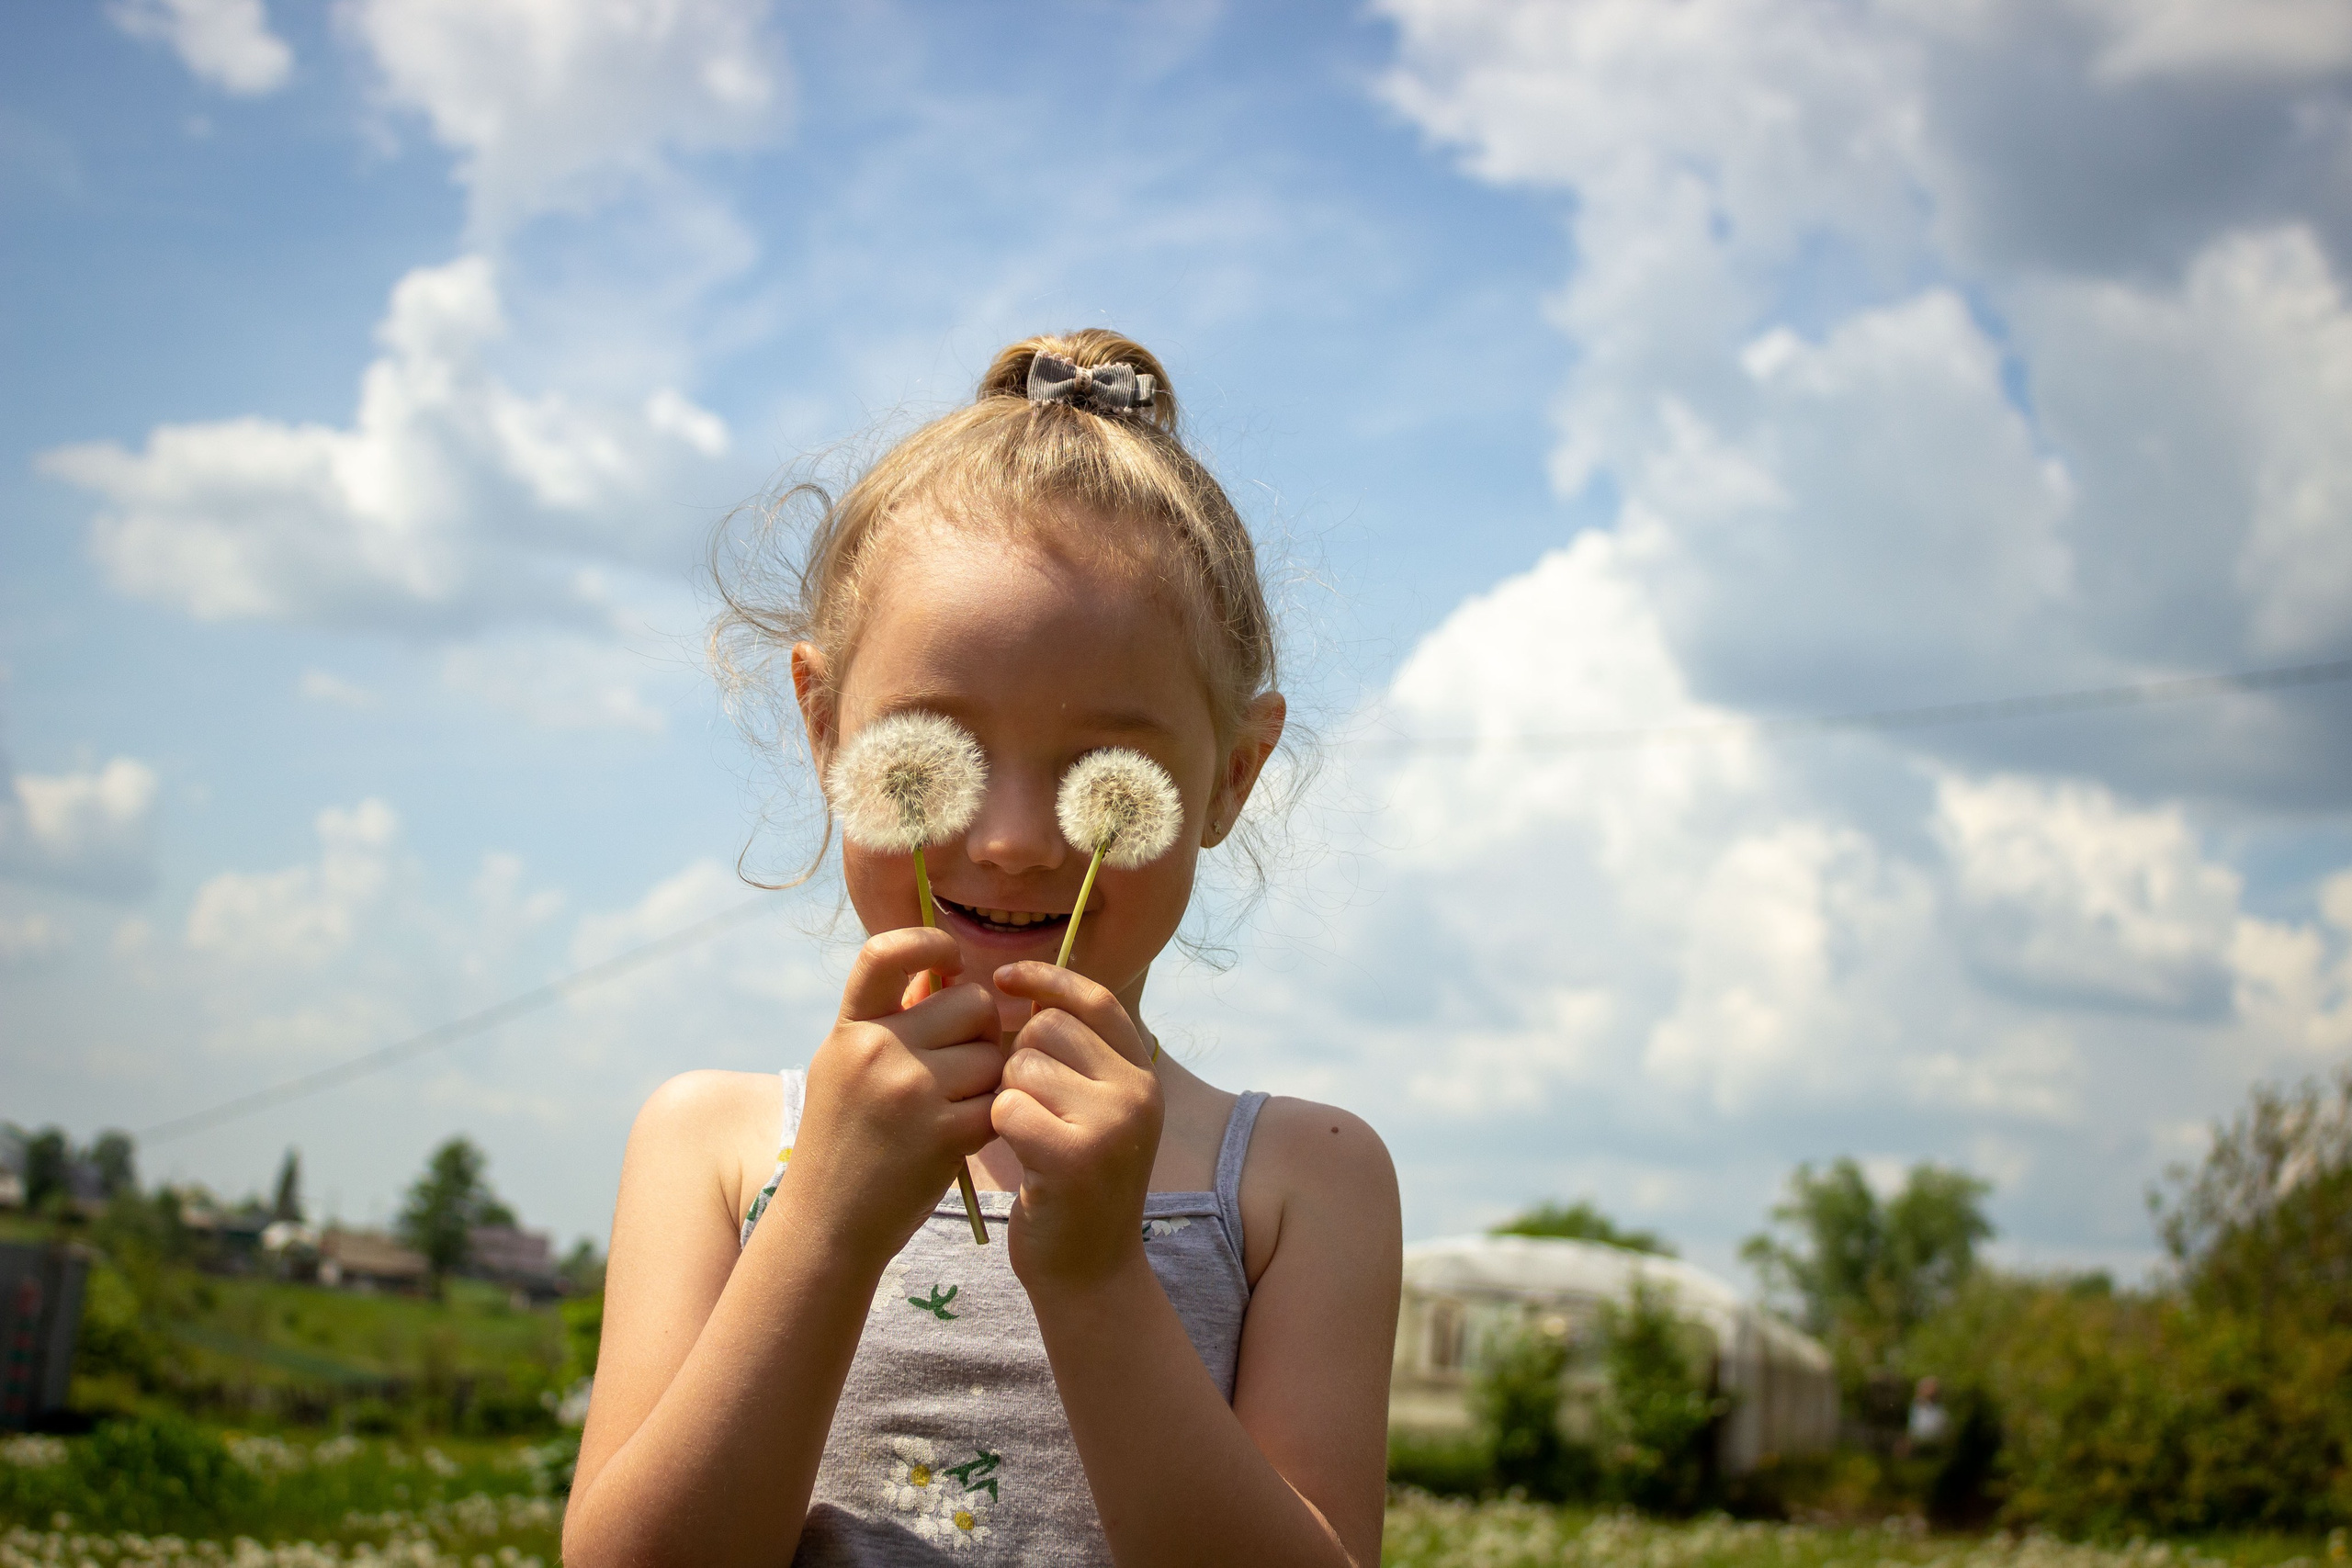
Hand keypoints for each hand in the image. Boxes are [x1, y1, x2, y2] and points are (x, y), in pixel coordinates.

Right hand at [784, 928, 1002, 1267]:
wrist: (828, 1222)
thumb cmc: (843, 1140)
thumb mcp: (846, 1069)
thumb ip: (889, 1020)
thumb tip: (937, 975)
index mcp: (850, 1028)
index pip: (885, 952)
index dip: (927, 941)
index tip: (949, 958)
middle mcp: (876, 1050)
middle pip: (971, 1002)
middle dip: (980, 1029)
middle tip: (962, 1063)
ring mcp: (909, 1091)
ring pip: (991, 1054)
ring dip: (989, 1078)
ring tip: (956, 1105)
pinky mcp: (942, 1134)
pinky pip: (997, 1101)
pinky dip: (990, 1116)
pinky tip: (963, 1133)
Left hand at [988, 962, 1162, 1293]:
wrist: (1090, 1274)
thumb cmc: (1075, 1187)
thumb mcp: (1096, 1114)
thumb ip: (1076, 1058)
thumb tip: (1023, 988)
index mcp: (1143, 1075)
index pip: (1095, 999)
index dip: (1047, 979)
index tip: (1003, 977)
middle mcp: (1137, 1093)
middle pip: (1046, 1028)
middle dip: (1017, 1059)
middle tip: (1027, 1108)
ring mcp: (1111, 1124)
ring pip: (1021, 1066)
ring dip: (1006, 1097)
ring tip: (1028, 1138)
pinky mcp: (1074, 1156)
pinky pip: (1007, 1107)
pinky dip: (998, 1129)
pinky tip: (1020, 1159)